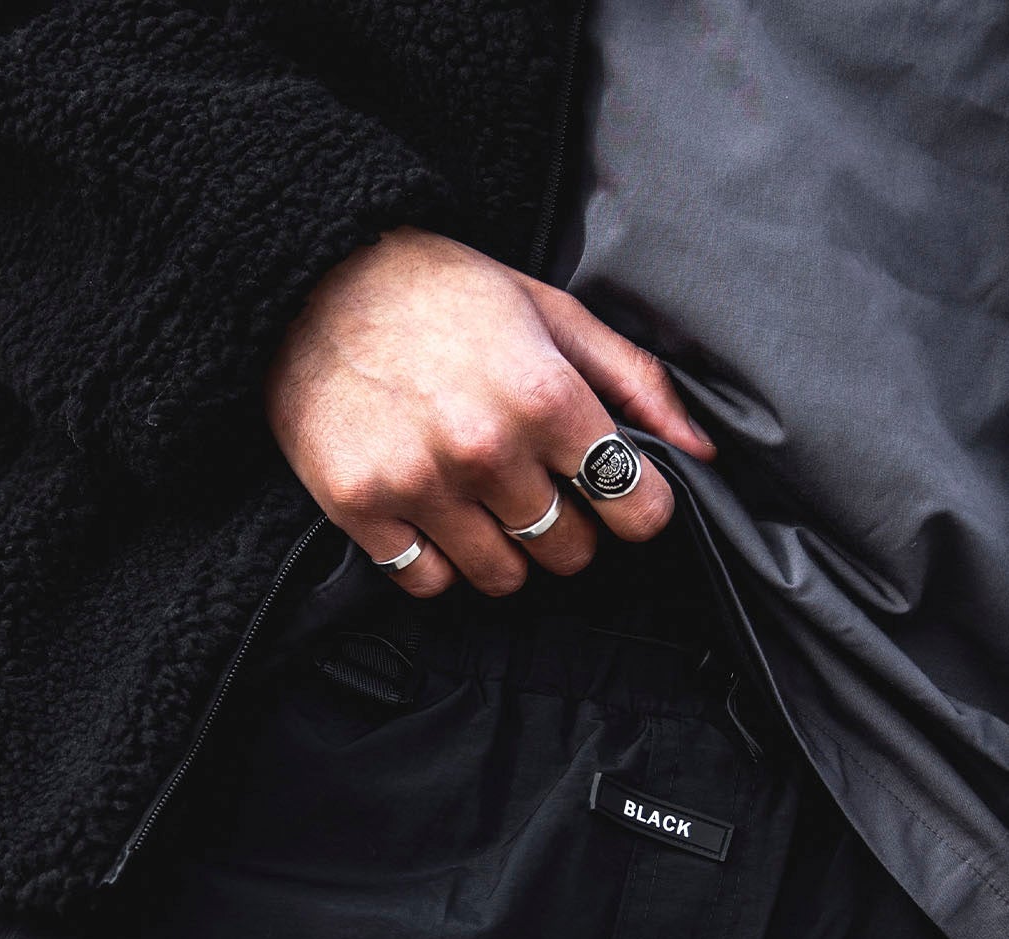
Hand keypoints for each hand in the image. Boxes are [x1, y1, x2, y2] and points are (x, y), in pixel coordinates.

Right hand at [263, 227, 715, 597]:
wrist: (312, 283)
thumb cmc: (440, 292)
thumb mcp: (552, 311)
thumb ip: (633, 380)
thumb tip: (700, 450)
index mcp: (544, 395)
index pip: (635, 504)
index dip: (638, 505)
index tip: (619, 495)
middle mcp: (484, 448)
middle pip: (568, 550)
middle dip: (569, 527)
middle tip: (541, 490)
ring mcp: (417, 484)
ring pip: (501, 576)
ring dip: (505, 551)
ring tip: (486, 506)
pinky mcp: (360, 507)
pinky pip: (426, 581)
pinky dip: (438, 561)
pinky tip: (435, 517)